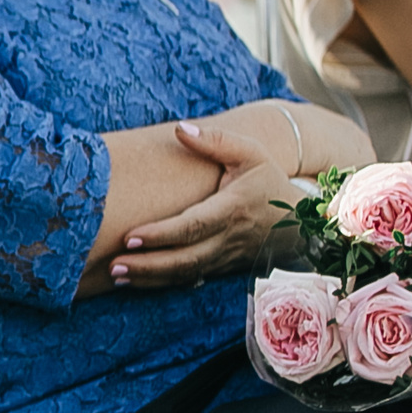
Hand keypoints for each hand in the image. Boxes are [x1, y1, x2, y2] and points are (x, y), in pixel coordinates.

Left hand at [112, 121, 294, 288]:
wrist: (298, 221)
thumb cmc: (268, 181)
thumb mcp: (250, 154)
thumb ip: (216, 141)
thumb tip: (180, 128)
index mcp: (232, 209)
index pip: (193, 226)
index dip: (161, 235)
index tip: (129, 237)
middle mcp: (228, 238)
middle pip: (185, 258)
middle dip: (148, 264)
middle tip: (113, 264)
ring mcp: (225, 257)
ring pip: (185, 274)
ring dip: (150, 278)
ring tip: (116, 274)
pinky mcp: (221, 268)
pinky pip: (190, 280)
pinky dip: (163, 284)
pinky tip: (136, 282)